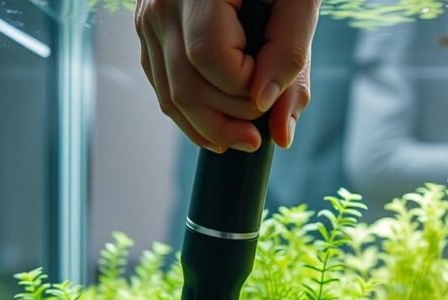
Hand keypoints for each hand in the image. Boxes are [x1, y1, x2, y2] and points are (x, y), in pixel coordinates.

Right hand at [135, 0, 317, 151]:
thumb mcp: (299, 1)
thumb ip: (291, 58)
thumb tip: (279, 132)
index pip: (209, 57)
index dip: (243, 88)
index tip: (271, 88)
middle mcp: (163, 2)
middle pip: (185, 86)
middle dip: (229, 120)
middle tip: (262, 133)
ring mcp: (149, 19)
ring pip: (169, 96)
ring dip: (210, 128)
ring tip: (246, 139)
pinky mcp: (148, 34)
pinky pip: (163, 87)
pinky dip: (192, 116)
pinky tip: (221, 128)